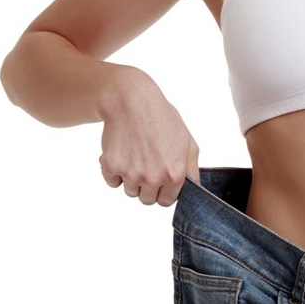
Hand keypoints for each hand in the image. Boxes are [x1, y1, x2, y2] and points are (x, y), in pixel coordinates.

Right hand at [98, 74, 198, 205]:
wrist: (132, 101)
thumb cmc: (162, 119)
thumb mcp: (188, 143)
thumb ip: (192, 171)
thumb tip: (193, 190)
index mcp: (174, 175)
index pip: (166, 202)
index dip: (163, 191)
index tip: (160, 180)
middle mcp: (153, 178)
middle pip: (147, 200)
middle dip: (147, 186)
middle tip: (147, 164)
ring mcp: (131, 174)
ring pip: (129, 191)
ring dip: (131, 178)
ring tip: (136, 155)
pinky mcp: (111, 166)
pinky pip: (112, 182)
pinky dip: (114, 171)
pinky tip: (123, 152)